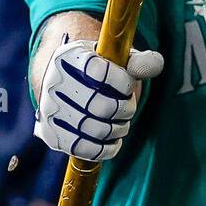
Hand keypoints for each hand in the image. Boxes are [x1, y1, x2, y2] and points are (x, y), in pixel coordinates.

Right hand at [35, 37, 163, 160]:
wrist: (63, 84)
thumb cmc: (97, 70)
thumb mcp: (116, 57)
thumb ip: (140, 60)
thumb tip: (155, 66)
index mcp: (70, 56)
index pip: (100, 72)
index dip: (123, 83)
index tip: (128, 86)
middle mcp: (54, 82)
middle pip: (102, 106)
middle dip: (125, 109)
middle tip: (128, 106)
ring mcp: (50, 110)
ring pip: (97, 130)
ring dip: (119, 129)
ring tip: (122, 122)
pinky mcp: (52, 134)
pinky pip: (85, 149)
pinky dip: (107, 148)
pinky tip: (114, 140)